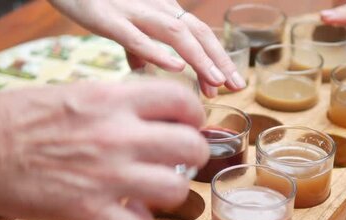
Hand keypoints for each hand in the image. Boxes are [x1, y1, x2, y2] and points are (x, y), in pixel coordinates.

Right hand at [0, 80, 208, 219]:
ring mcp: (106, 175)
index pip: (181, 100)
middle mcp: (117, 134)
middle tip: (175, 161)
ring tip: (150, 191)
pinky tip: (124, 216)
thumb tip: (149, 116)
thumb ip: (116, 104)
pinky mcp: (87, 211)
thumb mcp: (74, 93)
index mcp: (112, 99)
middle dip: (191, 155)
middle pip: (191, 146)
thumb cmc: (16, 118)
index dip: (193, 115)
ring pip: (175, 189)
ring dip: (168, 192)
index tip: (187, 126)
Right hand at [49, 0, 246, 97]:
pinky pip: (136, 36)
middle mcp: (153, 7)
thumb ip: (134, 45)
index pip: (196, 33)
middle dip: (220, 59)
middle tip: (238, 86)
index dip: (217, 56)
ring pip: (175, 34)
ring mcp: (132, 10)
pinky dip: (158, 52)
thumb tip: (141, 67)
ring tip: (216, 81)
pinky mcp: (107, 17)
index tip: (233, 83)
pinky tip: (176, 68)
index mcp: (158, 10)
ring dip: (199, 58)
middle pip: (196, 32)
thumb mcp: (120, 23)